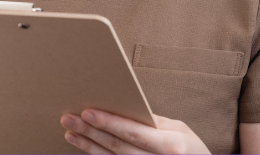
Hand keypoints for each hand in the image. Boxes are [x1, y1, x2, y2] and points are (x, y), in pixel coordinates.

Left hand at [61, 109, 209, 153]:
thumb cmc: (192, 150)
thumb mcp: (181, 131)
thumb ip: (154, 122)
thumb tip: (124, 109)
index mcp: (171, 145)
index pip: (134, 132)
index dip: (109, 123)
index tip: (87, 112)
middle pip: (118, 147)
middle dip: (91, 132)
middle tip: (68, 119)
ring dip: (88, 146)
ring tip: (70, 133)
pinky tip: (84, 149)